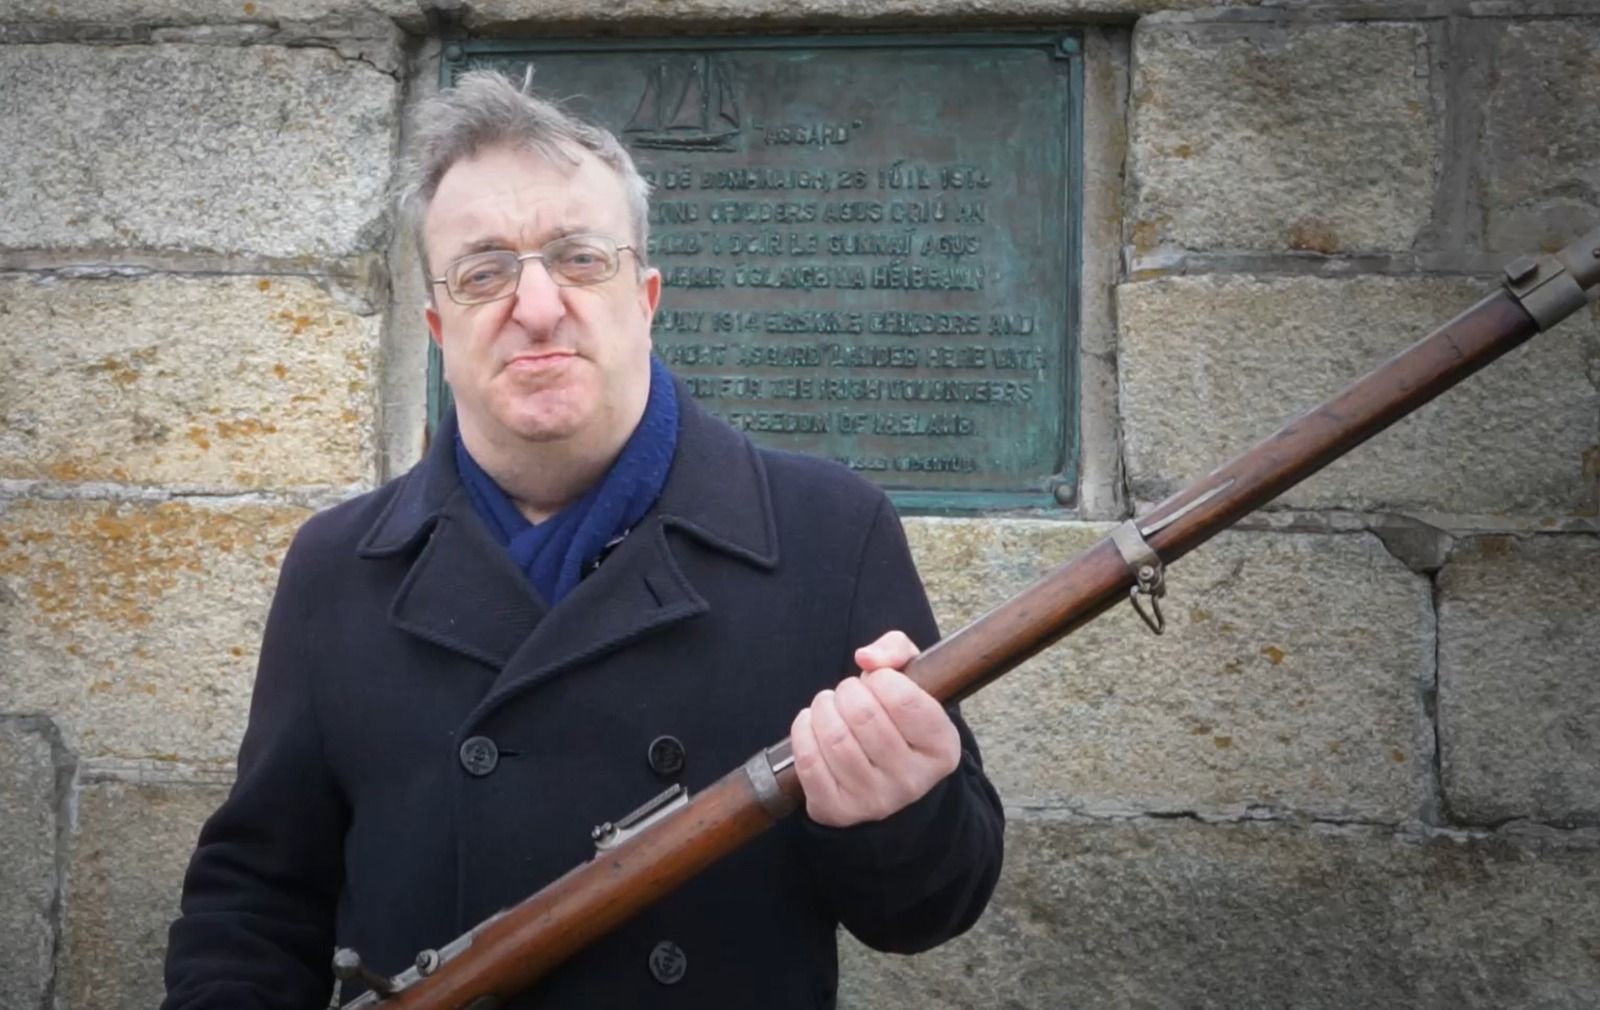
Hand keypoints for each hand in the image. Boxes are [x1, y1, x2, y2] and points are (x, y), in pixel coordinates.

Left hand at [790, 630, 961, 827]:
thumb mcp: (914, 682)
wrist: (888, 783)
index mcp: (941, 748)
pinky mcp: (838, 811)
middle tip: (849, 692)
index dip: (881, 678)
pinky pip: (809, 762)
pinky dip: (803, 732)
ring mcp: (875, 799)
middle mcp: (912, 780)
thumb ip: (897, 652)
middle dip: (847, 691)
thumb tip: (866, 657)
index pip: (904, 700)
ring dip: (823, 708)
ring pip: (834, 738)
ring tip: (829, 705)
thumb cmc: (899, 722)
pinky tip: (812, 723)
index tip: (877, 680)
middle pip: (863, 716)